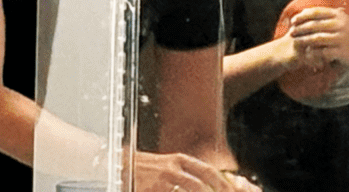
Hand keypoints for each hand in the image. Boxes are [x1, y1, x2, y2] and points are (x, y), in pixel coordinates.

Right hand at [129, 151, 256, 191]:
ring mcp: (162, 180)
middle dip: (216, 191)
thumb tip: (206, 183)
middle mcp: (172, 168)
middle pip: (201, 185)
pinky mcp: (153, 189)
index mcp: (180, 160)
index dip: (222, 183)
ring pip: (191, 190)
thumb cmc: (144, 169)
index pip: (207, 171)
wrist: (117, 165)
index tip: (230, 191)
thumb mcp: (167, 166)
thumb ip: (184, 173)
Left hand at [287, 7, 348, 70]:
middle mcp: (341, 25)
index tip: (293, 20)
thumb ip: (326, 16)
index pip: (316, 12)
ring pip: (316, 38)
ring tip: (296, 42)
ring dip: (304, 40)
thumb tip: (304, 11)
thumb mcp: (343, 21)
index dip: (302, 15)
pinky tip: (306, 53)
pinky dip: (313, 52)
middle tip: (290, 32)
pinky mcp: (341, 51)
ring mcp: (341, 38)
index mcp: (339, 15)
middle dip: (300, 28)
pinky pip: (322, 51)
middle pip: (314, 25)